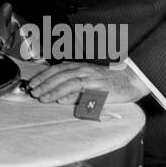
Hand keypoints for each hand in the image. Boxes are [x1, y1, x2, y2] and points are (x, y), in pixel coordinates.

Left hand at [27, 61, 146, 104]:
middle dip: (44, 84)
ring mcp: (93, 80)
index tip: (32, 83)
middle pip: (60, 75)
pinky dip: (72, 96)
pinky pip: (84, 93)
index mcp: (81, 67)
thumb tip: (57, 84)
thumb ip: (74, 76)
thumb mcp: (89, 74)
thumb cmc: (111, 79)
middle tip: (33, 92)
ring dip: (53, 90)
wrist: (133, 79)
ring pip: (69, 83)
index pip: (57, 69)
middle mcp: (85, 71)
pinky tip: (62, 100)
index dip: (43, 76)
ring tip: (43, 98)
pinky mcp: (101, 91)